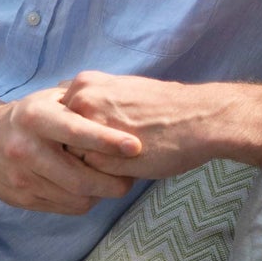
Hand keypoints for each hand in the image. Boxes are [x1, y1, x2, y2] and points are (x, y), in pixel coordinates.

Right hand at [0, 83, 143, 214]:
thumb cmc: (27, 116)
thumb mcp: (49, 99)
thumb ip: (81, 105)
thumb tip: (121, 111)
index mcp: (34, 118)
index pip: (75, 132)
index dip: (107, 141)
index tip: (135, 146)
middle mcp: (25, 150)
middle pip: (79, 179)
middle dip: (113, 182)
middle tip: (132, 178)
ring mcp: (22, 179)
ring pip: (75, 198)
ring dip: (100, 193)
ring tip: (113, 183)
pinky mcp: (21, 200)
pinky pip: (65, 208)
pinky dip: (83, 200)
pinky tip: (89, 189)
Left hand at [60, 71, 233, 179]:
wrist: (200, 119)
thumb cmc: (165, 108)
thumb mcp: (122, 90)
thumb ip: (94, 103)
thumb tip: (69, 123)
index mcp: (84, 83)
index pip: (60, 118)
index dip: (78, 133)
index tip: (97, 138)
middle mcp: (81, 101)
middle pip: (61, 138)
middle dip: (79, 149)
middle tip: (111, 152)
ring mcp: (89, 128)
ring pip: (74, 158)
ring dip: (90, 164)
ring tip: (121, 159)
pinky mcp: (102, 155)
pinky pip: (90, 175)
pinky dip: (104, 177)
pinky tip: (128, 168)